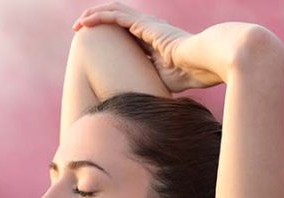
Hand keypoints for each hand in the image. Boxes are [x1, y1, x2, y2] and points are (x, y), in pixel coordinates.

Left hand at [72, 2, 221, 92]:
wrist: (205, 62)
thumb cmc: (191, 74)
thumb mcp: (162, 81)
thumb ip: (148, 82)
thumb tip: (136, 98)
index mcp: (154, 41)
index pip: (125, 36)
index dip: (109, 39)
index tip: (93, 47)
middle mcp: (150, 29)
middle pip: (118, 20)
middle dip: (98, 23)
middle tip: (79, 31)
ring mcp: (148, 25)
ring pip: (114, 13)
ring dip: (94, 16)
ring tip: (78, 25)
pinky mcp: (146, 24)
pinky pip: (117, 16)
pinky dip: (100, 17)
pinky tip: (86, 22)